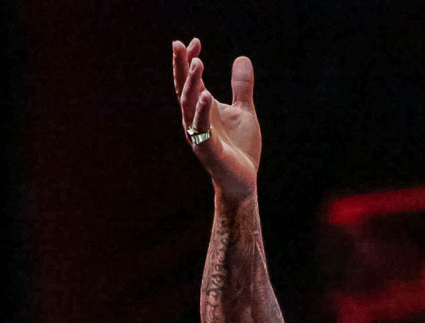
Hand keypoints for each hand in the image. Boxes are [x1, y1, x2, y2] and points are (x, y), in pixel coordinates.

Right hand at [173, 38, 261, 204]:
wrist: (243, 180)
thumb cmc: (240, 147)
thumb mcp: (244, 110)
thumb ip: (241, 86)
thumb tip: (242, 58)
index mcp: (203, 108)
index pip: (191, 80)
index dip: (189, 60)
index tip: (195, 41)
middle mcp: (196, 118)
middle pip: (184, 88)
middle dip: (181, 67)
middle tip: (180, 45)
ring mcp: (199, 134)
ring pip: (189, 105)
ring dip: (192, 84)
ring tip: (198, 63)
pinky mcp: (208, 149)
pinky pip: (201, 128)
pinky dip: (202, 111)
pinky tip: (206, 95)